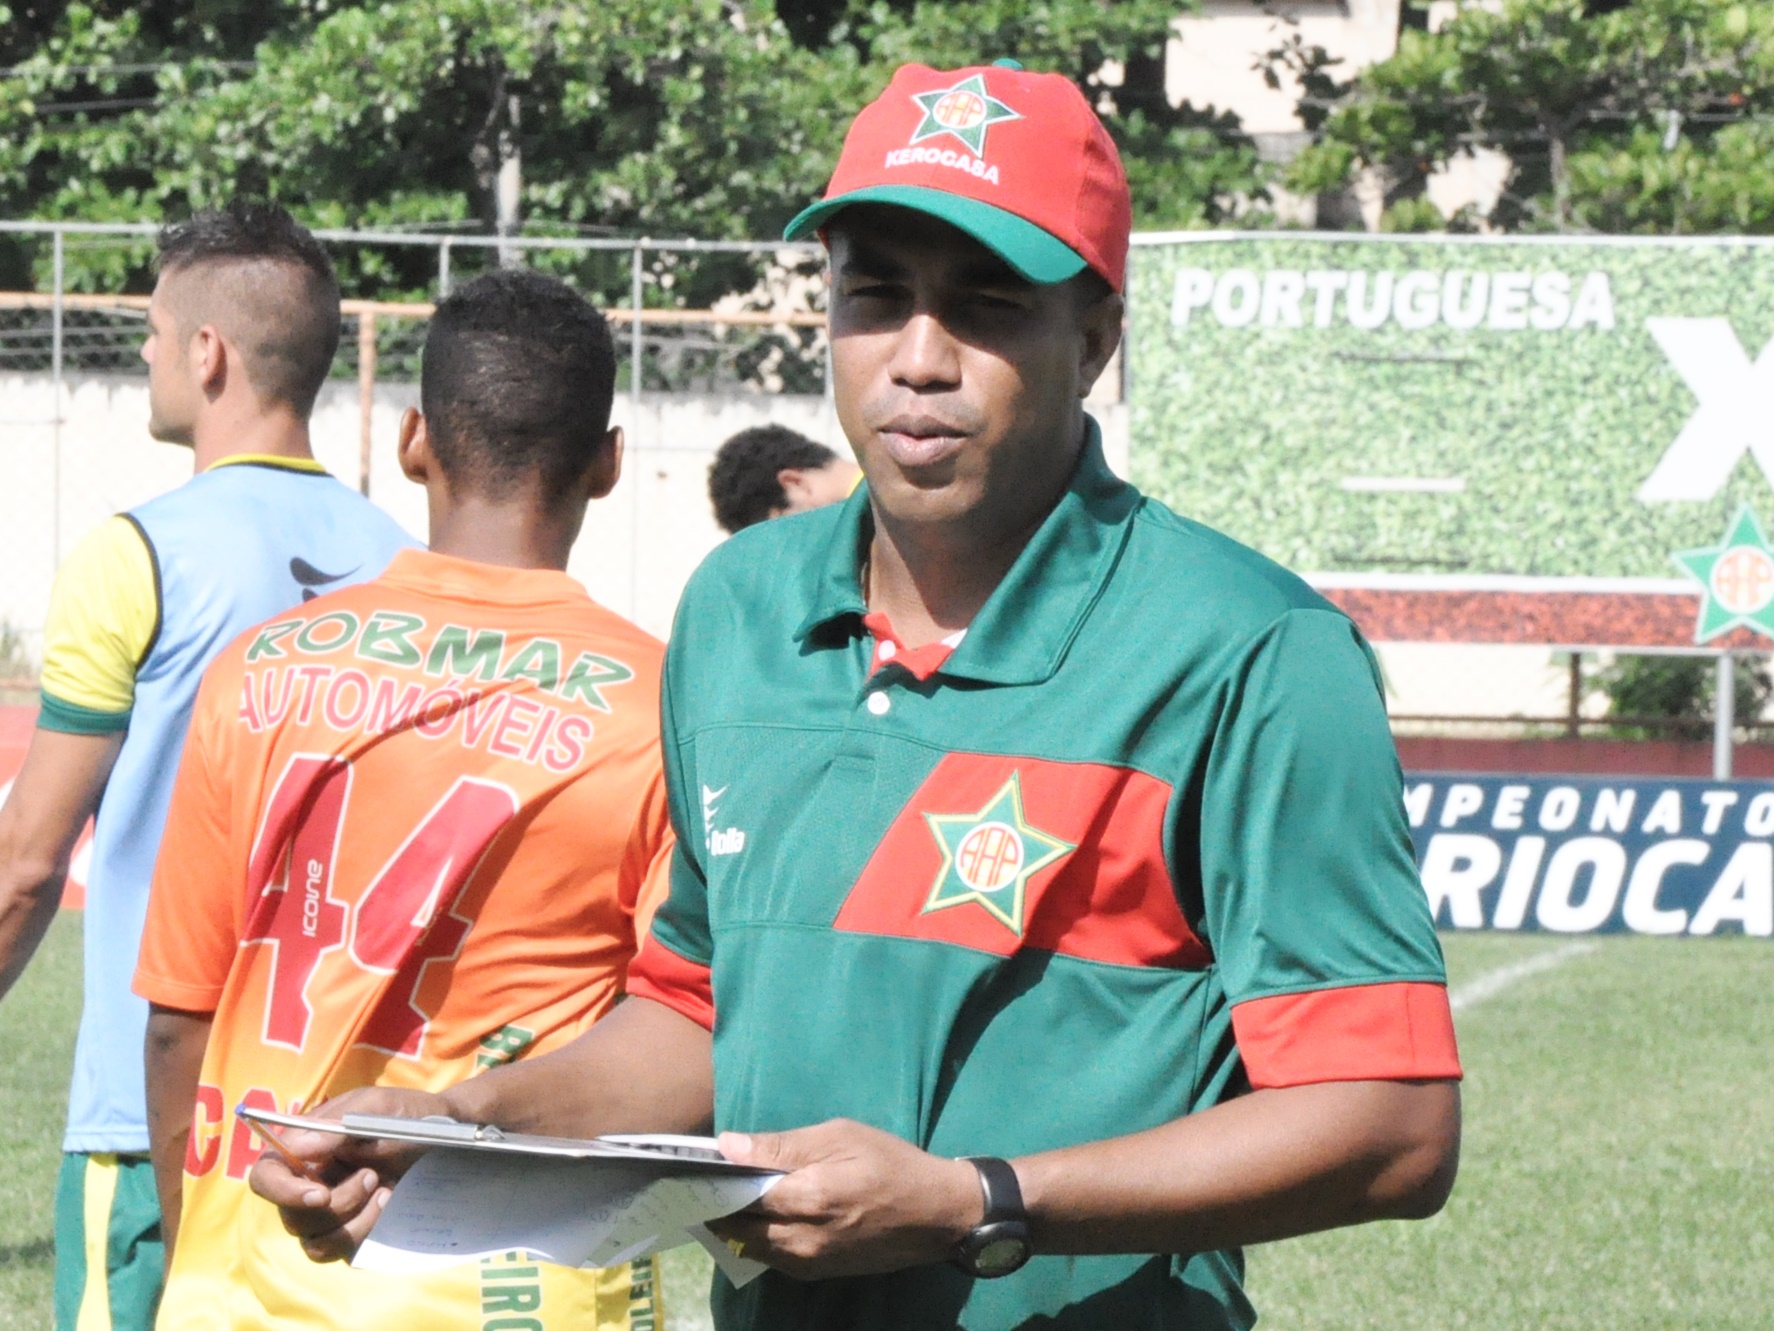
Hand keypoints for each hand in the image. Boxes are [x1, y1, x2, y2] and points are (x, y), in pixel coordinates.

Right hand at [247, 1085, 452, 1262]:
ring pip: (312, 1241)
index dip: (281, 1192)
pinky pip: (337, 1251)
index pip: (265, 1177)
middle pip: (291, 1216)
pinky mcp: (349, 1229)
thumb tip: (296, 1148)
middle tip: (370, 1175)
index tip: (320, 1194)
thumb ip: (337, 1126)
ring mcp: (328, 1210)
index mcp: (305, 1148)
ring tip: (382, 1187)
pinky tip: (386, 1202)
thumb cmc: (406, 1113)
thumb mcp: (375, 1109)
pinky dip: (361, 1231)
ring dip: (350, 1220)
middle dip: (336, 1202)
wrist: (445, 1134)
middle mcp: (308, 1181)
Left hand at [708, 1119, 982, 1279]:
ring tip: (718, 1196)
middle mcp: (802, 1239)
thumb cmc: (891, 1164)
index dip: (710, 1182)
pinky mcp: (815, 1273)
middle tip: (695, 1181)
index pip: (739, 1195)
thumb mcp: (842, 1137)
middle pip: (736, 1226)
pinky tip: (752, 1215)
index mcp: (808, 1197)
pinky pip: (770, 1257)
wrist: (936, 1216)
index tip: (686, 1167)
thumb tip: (728, 1146)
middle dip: (714, 1205)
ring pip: (749, 1246)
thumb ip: (783, 1145)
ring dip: (731, 1224)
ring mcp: (808, 1262)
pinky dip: (754, 1237)